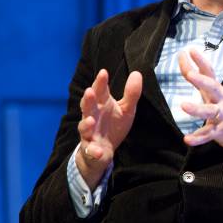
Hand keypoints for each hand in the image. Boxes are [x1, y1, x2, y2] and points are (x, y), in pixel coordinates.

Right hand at [75, 69, 142, 188]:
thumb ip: (131, 93)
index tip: (103, 72)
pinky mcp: (91, 149)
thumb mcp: (126, 109)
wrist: (103, 151)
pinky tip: (97, 151)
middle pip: (87, 107)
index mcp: (101, 105)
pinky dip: (93, 150)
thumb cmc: (114, 125)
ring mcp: (89, 133)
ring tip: (91, 120)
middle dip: (87, 100)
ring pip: (84, 127)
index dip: (100, 83)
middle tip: (90, 91)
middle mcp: (92, 116)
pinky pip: (90, 150)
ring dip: (86, 124)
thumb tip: (137, 73)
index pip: (99, 91)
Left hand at [178, 49, 222, 159]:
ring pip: (210, 111)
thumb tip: (189, 70)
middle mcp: (222, 101)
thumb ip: (204, 86)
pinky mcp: (222, 131)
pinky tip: (188, 139)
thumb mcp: (220, 97)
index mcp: (219, 92)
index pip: (209, 73)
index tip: (188, 50)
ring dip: (197, 108)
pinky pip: (209, 134)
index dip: (199, 62)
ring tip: (184, 105)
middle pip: (212, 87)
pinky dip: (199, 138)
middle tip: (190, 73)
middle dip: (201, 80)